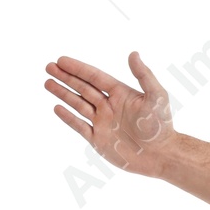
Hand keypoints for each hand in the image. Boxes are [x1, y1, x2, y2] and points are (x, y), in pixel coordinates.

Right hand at [45, 51, 176, 172]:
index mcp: (121, 94)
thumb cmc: (161, 127)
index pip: (94, 77)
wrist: (162, 156)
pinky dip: (68, 117)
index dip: (78, 68)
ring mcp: (103, 123)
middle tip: (49, 67)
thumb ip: (144, 75)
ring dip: (63, 94)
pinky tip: (57, 107)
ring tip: (47, 83)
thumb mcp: (156, 97)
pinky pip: (80, 126)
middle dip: (65, 77)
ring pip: (78, 105)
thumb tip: (133, 53)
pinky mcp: (99, 140)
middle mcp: (110, 107)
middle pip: (83, 88)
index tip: (61, 60)